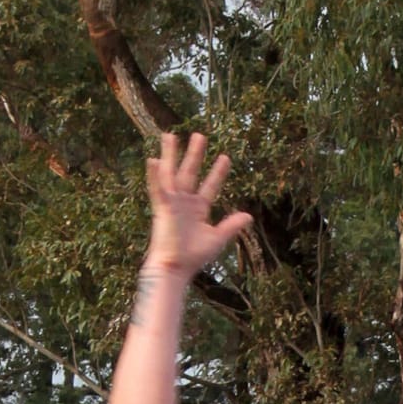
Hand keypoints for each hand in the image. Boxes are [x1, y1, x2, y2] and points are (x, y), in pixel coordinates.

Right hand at [142, 131, 251, 285]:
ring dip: (171, 155)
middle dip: (195, 154)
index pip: (210, 185)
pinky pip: (157, 188)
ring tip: (170, 135)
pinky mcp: (162, 208)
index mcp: (198, 209)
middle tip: (200, 135)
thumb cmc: (194, 257)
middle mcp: (184, 202)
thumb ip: (231, 225)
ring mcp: (172, 203)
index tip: (225, 157)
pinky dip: (155, 175)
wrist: (176, 268)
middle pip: (190, 173)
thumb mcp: (217, 238)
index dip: (217, 172)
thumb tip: (249, 216)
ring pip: (172, 173)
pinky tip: (153, 159)